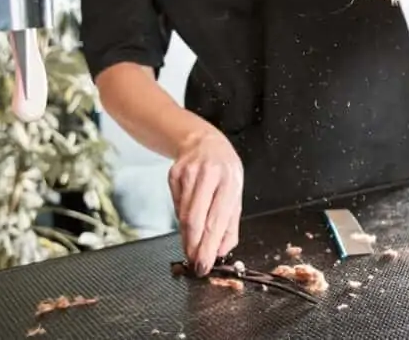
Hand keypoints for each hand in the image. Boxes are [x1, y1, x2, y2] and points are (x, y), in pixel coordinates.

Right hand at [168, 127, 243, 275]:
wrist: (205, 143)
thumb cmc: (224, 173)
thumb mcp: (235, 194)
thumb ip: (230, 224)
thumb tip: (221, 251)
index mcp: (229, 181)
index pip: (217, 219)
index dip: (209, 245)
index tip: (205, 265)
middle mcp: (209, 175)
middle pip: (196, 219)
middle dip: (194, 247)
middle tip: (195, 265)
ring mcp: (189, 173)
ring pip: (183, 215)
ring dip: (187, 238)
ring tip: (191, 251)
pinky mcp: (173, 174)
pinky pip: (176, 206)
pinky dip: (182, 220)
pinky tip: (189, 221)